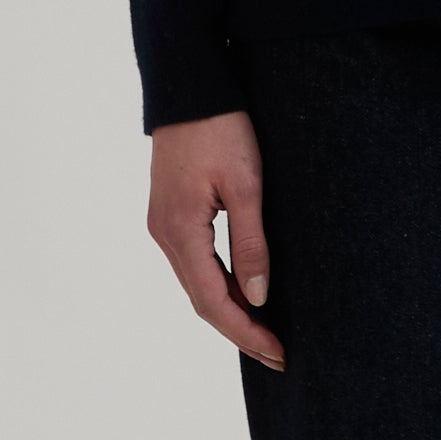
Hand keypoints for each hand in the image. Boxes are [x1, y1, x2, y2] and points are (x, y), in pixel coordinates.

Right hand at [147, 111, 285, 368]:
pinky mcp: (170, 211)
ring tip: (265, 329)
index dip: (246, 332)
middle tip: (277, 353)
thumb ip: (251, 243)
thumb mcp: (246, 184)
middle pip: (202, 300)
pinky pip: (193, 262)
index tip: (277, 353)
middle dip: (240, 330)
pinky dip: (218, 283)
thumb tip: (258, 297)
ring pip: (196, 283)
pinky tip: (242, 288)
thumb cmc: (221, 126)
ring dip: (229, 309)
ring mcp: (163, 223)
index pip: (214, 302)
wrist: (189, 86)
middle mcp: (164, 234)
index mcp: (181, 231)